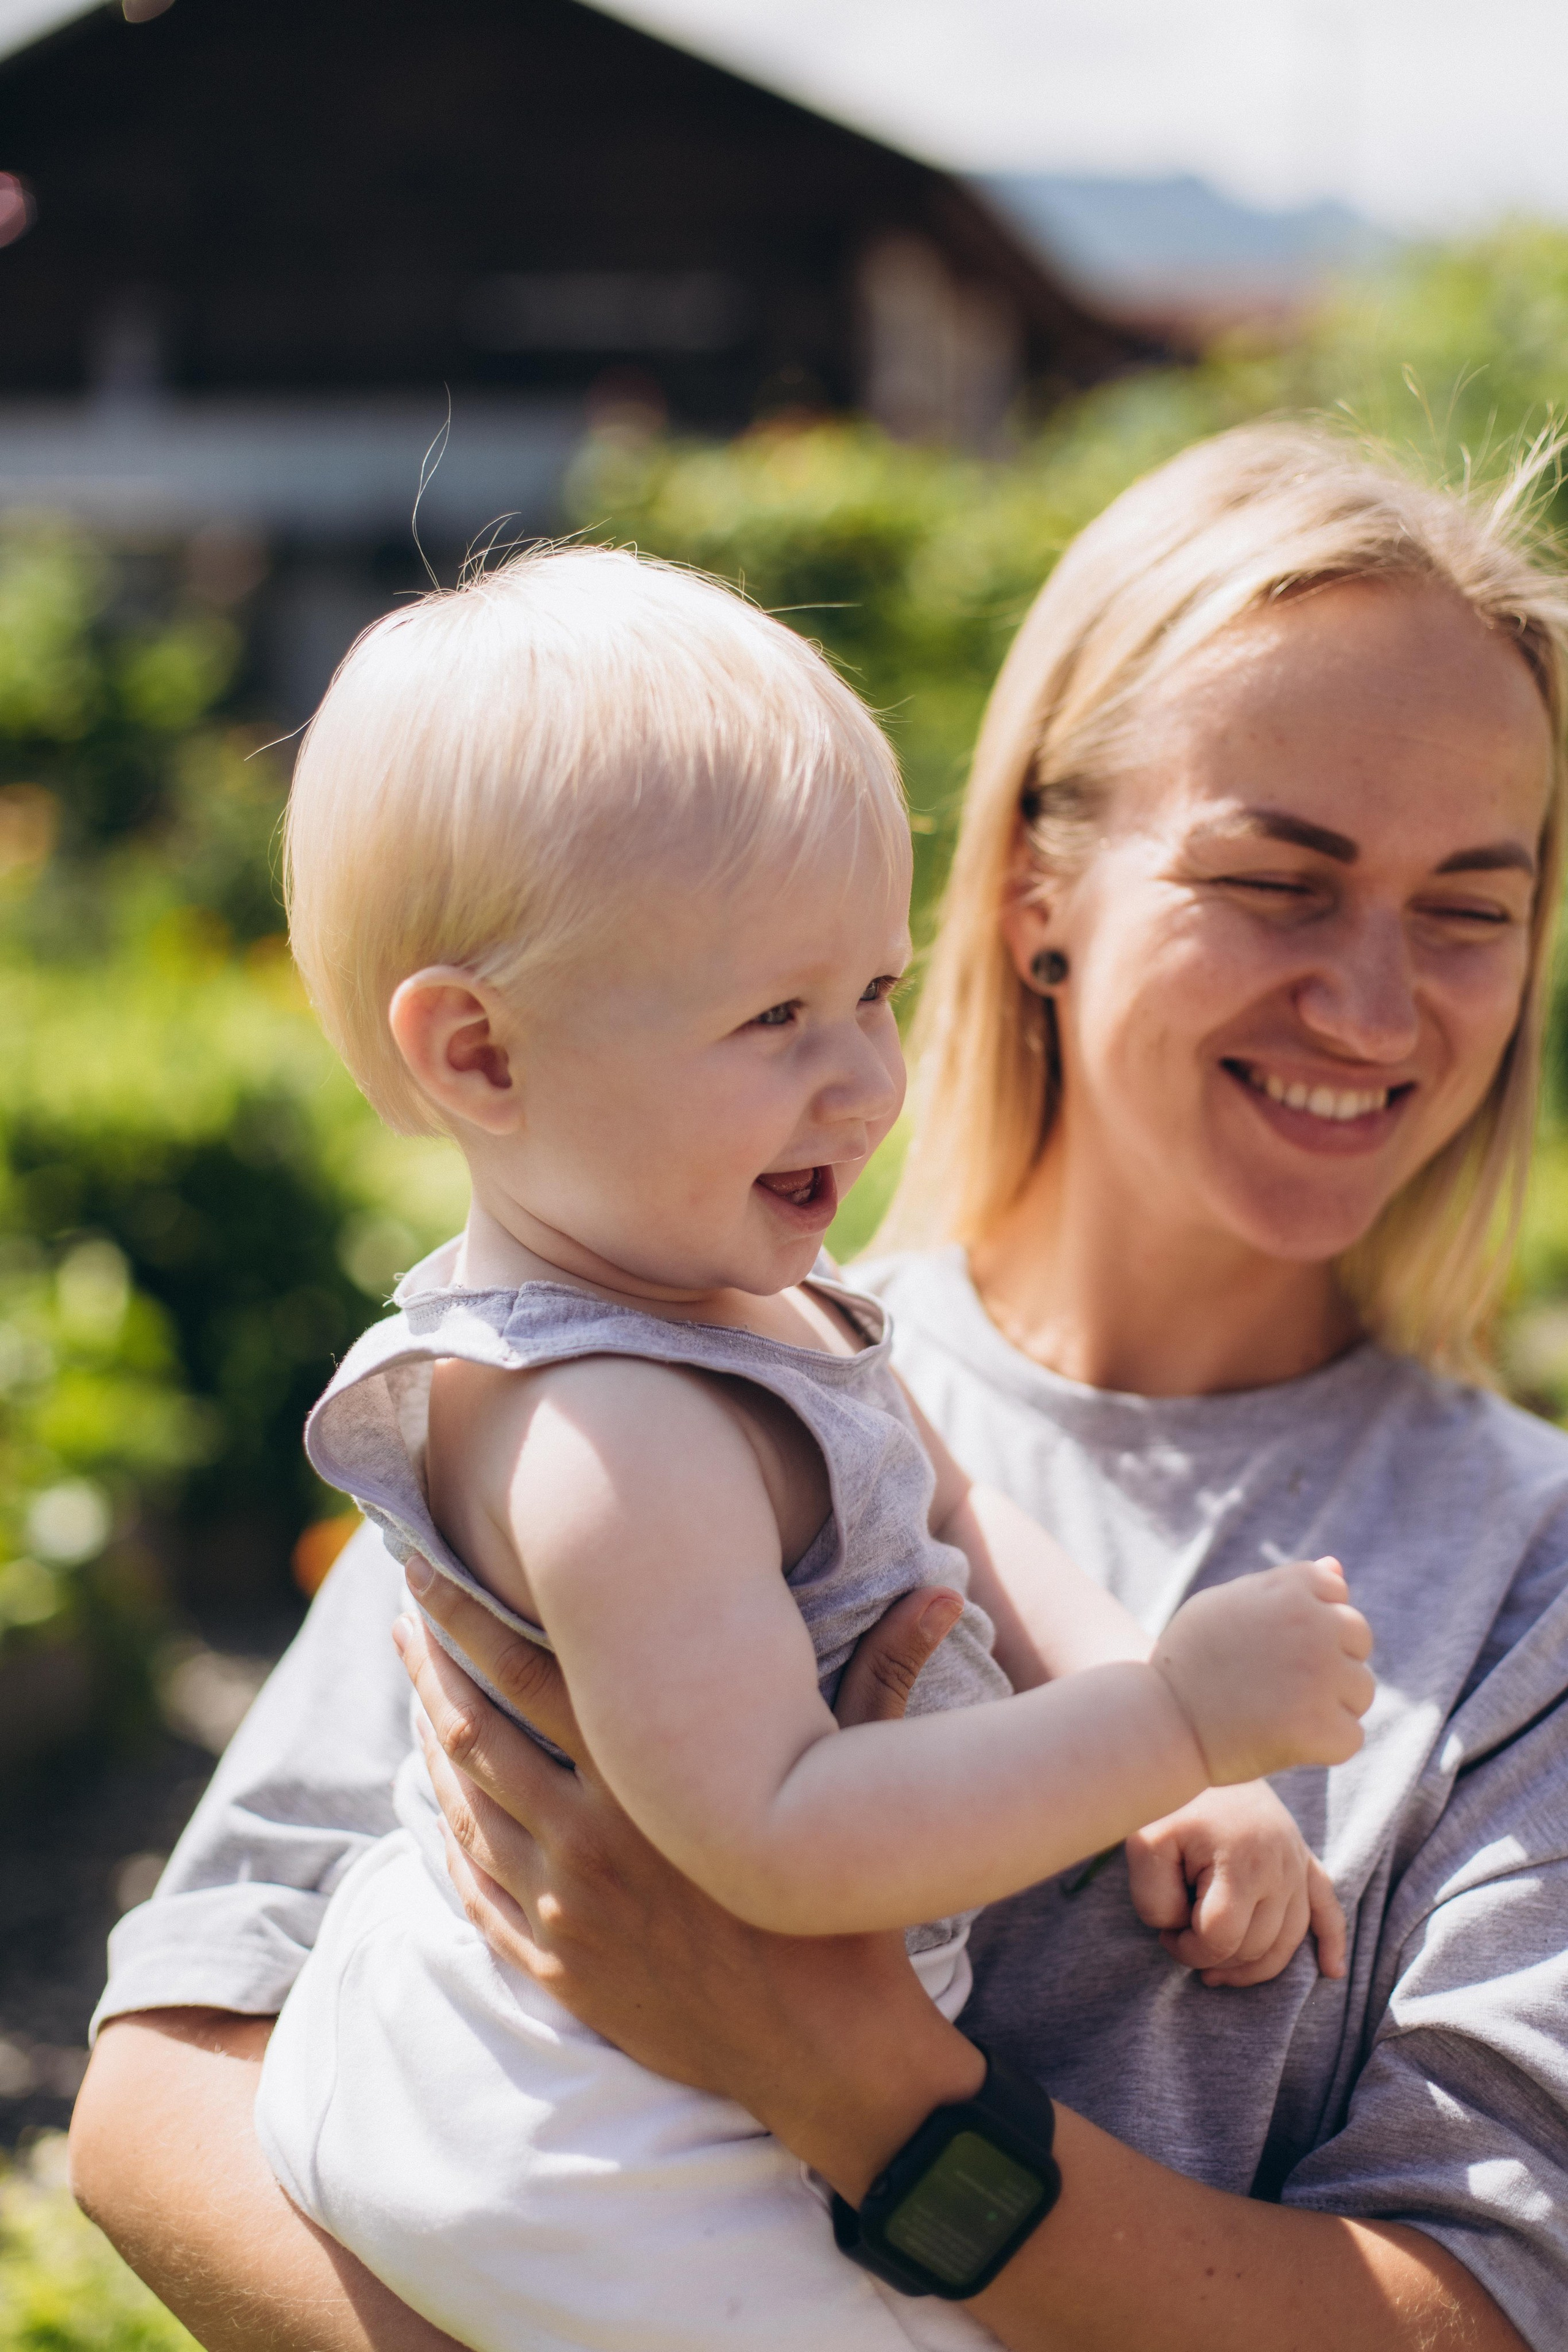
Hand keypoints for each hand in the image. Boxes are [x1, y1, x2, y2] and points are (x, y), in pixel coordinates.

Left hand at [394, 1559, 982, 2197]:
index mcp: (654, 1779)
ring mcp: (563, 1907)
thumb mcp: (862, 1784)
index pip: (532, 1670)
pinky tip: (431, 1788)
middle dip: (433, 1655)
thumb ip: (884, 1676)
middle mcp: (592, 1836)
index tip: (428, 1559)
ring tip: (412, 1672)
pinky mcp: (556, 1963)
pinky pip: (472, 1883)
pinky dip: (443, 1826)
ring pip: (464, 1801)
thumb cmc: (845, 1910)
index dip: (470, 1611)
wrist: (828, 2057)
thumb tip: (942, 1595)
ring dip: (427, 1730)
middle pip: (479, 1726)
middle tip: (403, 1597)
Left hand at [1126, 1780, 1345, 1987]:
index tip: (1164, 1933)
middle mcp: (1281, 1865)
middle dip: (1214, 1957)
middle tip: (1181, 1938)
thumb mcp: (1144, 1845)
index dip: (1186, 1950)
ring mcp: (1297, 1863)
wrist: (1197, 1747)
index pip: (1223, 1939)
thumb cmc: (1168, 1802)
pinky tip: (1331, 1970)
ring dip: (1255, 1966)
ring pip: (1289, 1941)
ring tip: (1216, 1967)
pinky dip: (1332, 1941)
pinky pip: (1328, 1907)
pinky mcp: (1304, 1859)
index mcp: (1243, 1861)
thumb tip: (1183, 1928)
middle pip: (1258, 1947)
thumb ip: (1154, 1899)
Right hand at [1151, 1558, 1373, 1784]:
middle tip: (1276, 1682)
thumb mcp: (1230, 1604)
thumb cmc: (1191, 1660)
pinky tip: (1283, 1740)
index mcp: (1292, 1588)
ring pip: (1361, 1690)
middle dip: (1328, 1660)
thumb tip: (1337, 1568)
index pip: (1338, 1595)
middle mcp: (1315, 1625)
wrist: (1161, 1722)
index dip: (1308, 1622)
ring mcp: (1321, 1677)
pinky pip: (1351, 1736)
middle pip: (1358, 1639)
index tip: (1272, 1642)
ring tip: (1277, 1711)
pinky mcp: (1323, 1728)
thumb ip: (1285, 1587)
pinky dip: (1323, 1745)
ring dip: (1330, 1704)